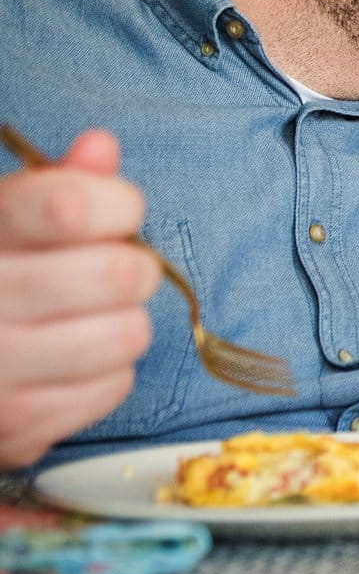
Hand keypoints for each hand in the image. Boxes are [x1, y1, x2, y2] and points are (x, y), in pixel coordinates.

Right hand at [0, 129, 156, 467]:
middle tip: (108, 271)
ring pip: (127, 334)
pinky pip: (114, 386)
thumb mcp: (3, 221)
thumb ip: (55, 183)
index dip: (117, 204)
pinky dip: (104, 372)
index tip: (117, 211)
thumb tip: (100, 146)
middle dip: (130, 267)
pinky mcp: (15, 427)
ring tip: (86, 317)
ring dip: (122, 322)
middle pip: (120, 274)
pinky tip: (67, 362)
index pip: (71, 207)